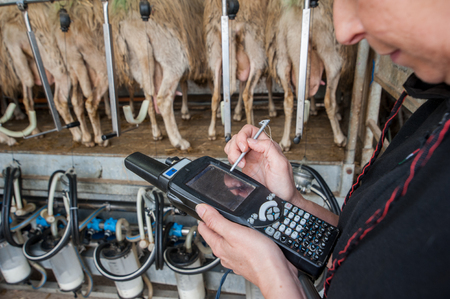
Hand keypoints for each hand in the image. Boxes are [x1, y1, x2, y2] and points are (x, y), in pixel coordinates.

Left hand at [196, 204, 304, 297]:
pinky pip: (241, 247)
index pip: (204, 229)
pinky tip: (248, 236)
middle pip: (216, 235)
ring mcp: (237, 258)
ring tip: (233, 222)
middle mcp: (226, 254)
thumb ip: (216, 221)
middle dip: (216, 224)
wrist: (277, 274)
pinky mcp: (249, 260)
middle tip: (216, 213)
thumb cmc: (258, 256)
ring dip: (230, 231)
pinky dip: (242, 240)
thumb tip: (201, 209)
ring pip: (229, 241)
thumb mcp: (234, 232)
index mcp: (219, 246)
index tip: (203, 209)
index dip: (203, 217)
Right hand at [224, 124, 338, 225]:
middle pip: (238, 139)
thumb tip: (252, 141)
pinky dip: (229, 166)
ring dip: (231, 155)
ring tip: (239, 165)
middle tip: (239, 159)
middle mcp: (257, 151)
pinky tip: (237, 172)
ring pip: (232, 148)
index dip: (244, 136)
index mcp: (267, 146)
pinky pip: (231, 163)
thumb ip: (268, 148)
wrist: (281, 201)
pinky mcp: (244, 171)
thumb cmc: (285, 184)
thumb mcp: (281, 164)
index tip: (244, 148)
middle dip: (235, 147)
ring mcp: (249, 160)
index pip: (250, 131)